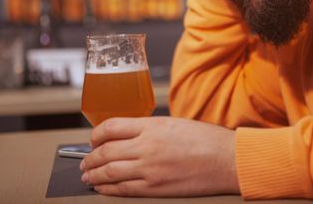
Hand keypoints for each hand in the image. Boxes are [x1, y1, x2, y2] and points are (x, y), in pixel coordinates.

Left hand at [80, 117, 239, 196]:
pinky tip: (101, 188)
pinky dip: (108, 189)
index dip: (96, 134)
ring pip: (109, 172)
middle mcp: (147, 146)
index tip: (93, 139)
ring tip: (87, 176)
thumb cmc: (206, 139)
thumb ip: (149, 129)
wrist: (228, 159)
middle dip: (90, 157)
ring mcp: (150, 169)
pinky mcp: (156, 188)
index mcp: (152, 126)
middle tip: (85, 161)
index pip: (111, 127)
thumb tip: (127, 137)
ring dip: (93, 175)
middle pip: (105, 151)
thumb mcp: (174, 123)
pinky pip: (123, 190)